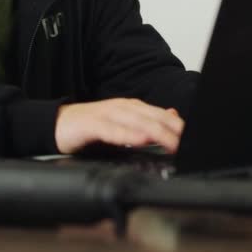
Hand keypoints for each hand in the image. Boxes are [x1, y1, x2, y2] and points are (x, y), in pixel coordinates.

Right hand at [54, 98, 184, 154]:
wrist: (57, 124)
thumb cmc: (90, 127)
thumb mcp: (122, 123)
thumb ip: (146, 120)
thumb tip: (173, 114)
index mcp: (130, 107)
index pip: (161, 115)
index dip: (179, 126)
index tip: (195, 138)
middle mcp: (121, 107)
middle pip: (152, 117)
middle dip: (173, 131)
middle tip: (189, 143)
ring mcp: (106, 114)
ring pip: (136, 122)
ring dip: (156, 133)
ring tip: (172, 142)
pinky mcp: (91, 125)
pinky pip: (112, 130)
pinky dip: (127, 135)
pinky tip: (139, 140)